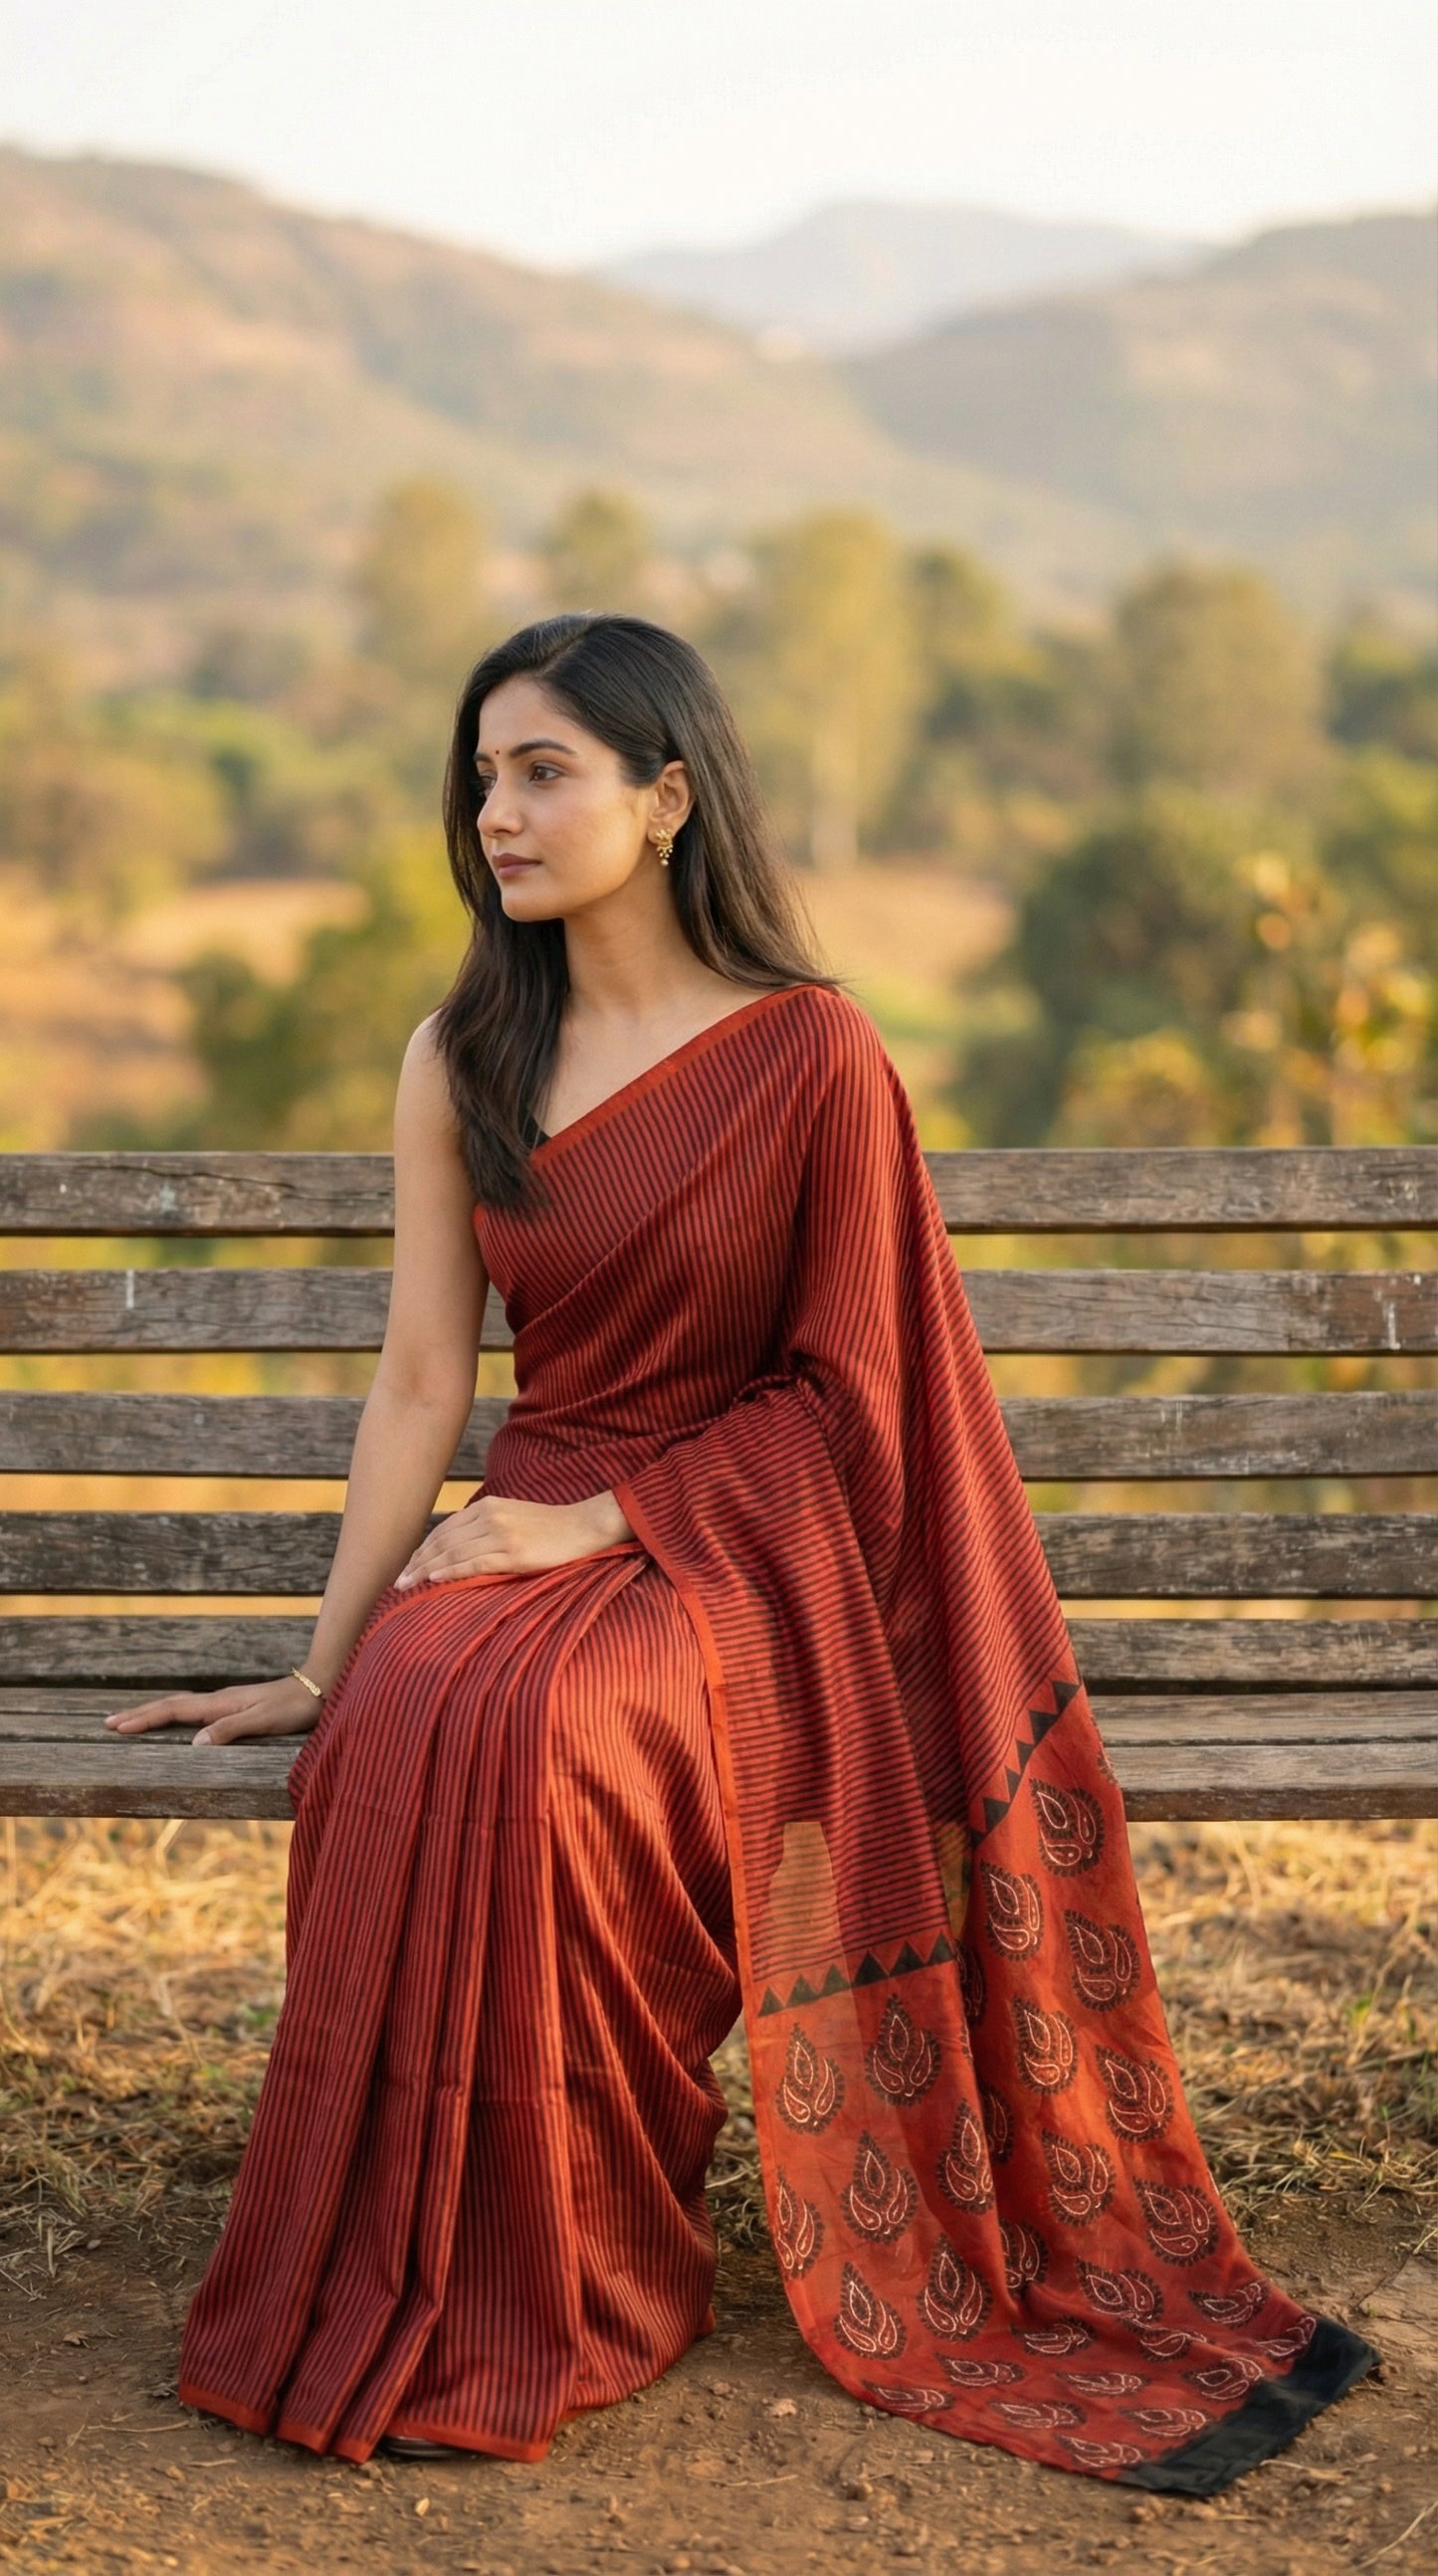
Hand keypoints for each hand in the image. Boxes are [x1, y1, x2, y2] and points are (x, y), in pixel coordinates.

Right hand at [104, 1673, 323, 1745]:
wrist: (320, 1687)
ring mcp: (227, 1702)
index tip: (117, 1727)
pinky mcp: (236, 1706)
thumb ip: (231, 1730)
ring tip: (131, 1720)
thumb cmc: (296, 1707)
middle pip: (171, 1705)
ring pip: (181, 1706)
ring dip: (154, 1712)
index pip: (174, 1710)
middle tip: (108, 1723)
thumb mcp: (265, 1720)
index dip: (145, 1719)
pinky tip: (175, 1719)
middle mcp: (219, 1700)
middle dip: (139, 1714)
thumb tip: (194, 1743)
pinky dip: (175, 1714)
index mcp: (221, 1704)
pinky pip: (195, 1710)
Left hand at [394, 1490, 631, 1588]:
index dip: (422, 1549)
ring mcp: (501, 1534)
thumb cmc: (551, 1527)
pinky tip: (434, 1581)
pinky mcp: (514, 1553)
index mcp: (487, 1506)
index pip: (444, 1530)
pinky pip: (475, 1563)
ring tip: (407, 1586)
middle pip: (442, 1542)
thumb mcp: (514, 1518)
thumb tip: (460, 1548)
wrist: (586, 1526)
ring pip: (453, 1553)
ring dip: (425, 1570)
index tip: (407, 1566)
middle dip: (417, 1562)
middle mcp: (490, 1516)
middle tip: (396, 1582)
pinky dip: (451, 1572)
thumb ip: (486, 1527)